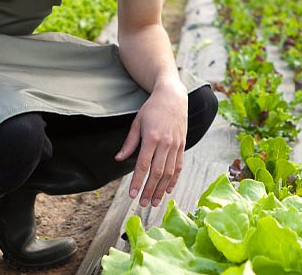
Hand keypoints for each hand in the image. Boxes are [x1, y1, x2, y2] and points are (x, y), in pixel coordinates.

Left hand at [116, 79, 187, 207]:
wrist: (173, 97)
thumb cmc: (152, 109)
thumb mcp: (137, 122)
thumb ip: (129, 142)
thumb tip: (119, 159)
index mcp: (152, 137)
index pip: (143, 164)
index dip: (137, 181)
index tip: (132, 194)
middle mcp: (166, 143)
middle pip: (157, 173)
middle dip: (149, 190)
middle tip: (142, 204)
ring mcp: (176, 145)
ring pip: (169, 173)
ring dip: (161, 189)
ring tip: (154, 202)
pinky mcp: (182, 145)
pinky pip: (179, 166)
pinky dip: (174, 180)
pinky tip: (168, 190)